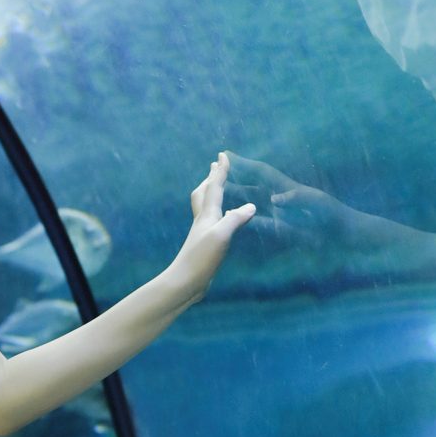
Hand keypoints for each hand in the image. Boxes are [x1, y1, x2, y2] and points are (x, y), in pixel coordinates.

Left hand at [173, 151, 256, 302]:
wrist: (184, 281)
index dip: (219, 171)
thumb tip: (250, 206)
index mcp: (207, 215)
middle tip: (214, 167)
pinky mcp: (204, 245)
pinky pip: (210, 221)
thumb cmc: (201, 258)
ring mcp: (202, 232)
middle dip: (210, 179)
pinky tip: (220, 221)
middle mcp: (203, 220)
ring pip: (204, 206)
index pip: (214, 188)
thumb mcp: (221, 236)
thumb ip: (235, 219)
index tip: (222, 155)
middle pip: (203, 193)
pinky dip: (216, 213)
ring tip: (214, 188)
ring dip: (209, 193)